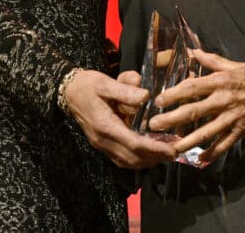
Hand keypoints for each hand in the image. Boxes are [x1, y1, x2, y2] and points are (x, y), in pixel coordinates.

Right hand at [63, 69, 177, 168]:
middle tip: (175, 152)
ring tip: (166, 155)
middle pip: (132, 158)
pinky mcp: (102, 144)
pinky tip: (150, 154)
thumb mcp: (105, 82)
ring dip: (148, 161)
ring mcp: (101, 144)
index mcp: (105, 126)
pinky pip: (122, 159)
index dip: (154, 149)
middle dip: (155, 158)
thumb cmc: (88, 85)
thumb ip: (125, 89)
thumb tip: (145, 96)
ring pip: (127, 162)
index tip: (172, 149)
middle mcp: (103, 140)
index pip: (134, 143)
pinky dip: (138, 159)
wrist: (68, 92)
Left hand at [147, 49, 244, 163]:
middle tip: (153, 126)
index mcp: (223, 81)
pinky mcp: (243, 130)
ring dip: (187, 141)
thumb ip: (213, 61)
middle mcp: (225, 100)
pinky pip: (224, 144)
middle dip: (171, 119)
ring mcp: (234, 117)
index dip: (174, 94)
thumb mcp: (237, 64)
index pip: (193, 88)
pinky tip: (199, 159)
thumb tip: (193, 52)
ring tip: (171, 147)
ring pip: (206, 132)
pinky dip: (212, 153)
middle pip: (194, 111)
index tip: (158, 100)